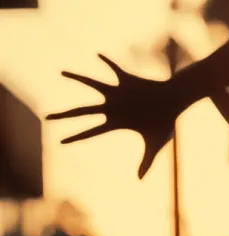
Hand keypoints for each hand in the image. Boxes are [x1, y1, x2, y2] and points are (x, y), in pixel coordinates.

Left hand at [46, 55, 178, 178]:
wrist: (176, 101)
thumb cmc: (165, 120)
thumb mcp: (156, 143)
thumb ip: (147, 161)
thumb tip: (139, 180)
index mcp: (116, 122)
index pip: (91, 132)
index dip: (76, 137)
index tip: (60, 142)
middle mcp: (113, 107)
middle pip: (82, 111)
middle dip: (64, 115)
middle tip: (46, 118)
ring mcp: (119, 93)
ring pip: (93, 85)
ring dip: (78, 78)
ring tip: (61, 73)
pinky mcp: (128, 80)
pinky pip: (115, 69)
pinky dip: (107, 63)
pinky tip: (98, 55)